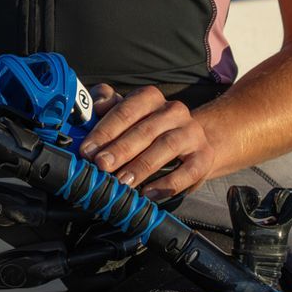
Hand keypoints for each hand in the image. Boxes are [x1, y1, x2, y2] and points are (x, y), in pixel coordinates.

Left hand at [76, 84, 217, 198]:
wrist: (191, 144)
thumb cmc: (148, 130)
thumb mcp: (128, 115)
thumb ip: (108, 106)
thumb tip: (94, 105)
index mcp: (151, 98)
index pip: (127, 110)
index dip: (105, 131)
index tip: (87, 150)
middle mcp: (174, 110)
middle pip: (145, 129)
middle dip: (120, 149)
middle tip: (101, 166)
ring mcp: (192, 133)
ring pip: (166, 146)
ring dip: (141, 166)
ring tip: (122, 182)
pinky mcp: (204, 156)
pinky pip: (188, 170)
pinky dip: (167, 184)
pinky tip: (148, 194)